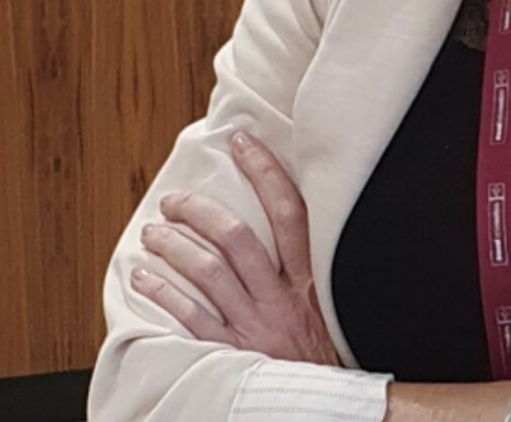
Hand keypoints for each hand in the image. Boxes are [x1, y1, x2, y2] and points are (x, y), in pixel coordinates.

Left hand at [132, 130, 340, 365]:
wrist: (325, 411)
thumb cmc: (328, 359)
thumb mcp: (339, 307)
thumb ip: (321, 271)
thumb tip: (305, 223)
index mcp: (313, 280)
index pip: (290, 211)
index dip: (266, 171)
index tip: (243, 142)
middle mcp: (281, 299)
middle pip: (237, 237)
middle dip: (201, 211)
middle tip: (177, 199)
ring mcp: (253, 328)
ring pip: (208, 272)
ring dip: (175, 246)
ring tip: (153, 232)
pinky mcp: (229, 356)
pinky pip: (189, 318)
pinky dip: (162, 294)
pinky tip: (143, 279)